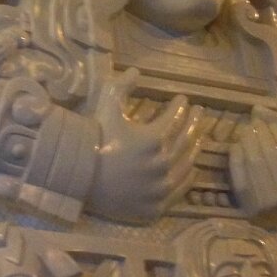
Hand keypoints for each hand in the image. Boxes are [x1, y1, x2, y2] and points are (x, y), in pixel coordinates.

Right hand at [90, 69, 201, 221]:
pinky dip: (187, 176)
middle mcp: (163, 165)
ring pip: (187, 165)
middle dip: (193, 123)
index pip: (175, 119)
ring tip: (197, 137)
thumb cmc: (94, 140)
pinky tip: (191, 168)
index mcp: (154, 139)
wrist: (78, 179)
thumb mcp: (107, 108)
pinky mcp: (156, 207)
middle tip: (198, 112)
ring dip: (194, 148)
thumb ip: (121, 87)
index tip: (183, 99)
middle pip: (186, 140)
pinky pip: (180, 190)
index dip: (180, 106)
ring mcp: (161, 188)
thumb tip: (136, 70)